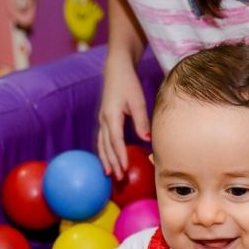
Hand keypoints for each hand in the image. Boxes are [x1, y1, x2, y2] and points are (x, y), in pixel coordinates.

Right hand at [97, 59, 150, 179]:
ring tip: (110, 174)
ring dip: (106, 160)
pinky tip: (108, 160)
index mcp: (111, 115)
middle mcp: (104, 120)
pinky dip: (104, 152)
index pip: (116, 140)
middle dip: (113, 162)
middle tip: (118, 178)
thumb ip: (141, 120)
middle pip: (107, 146)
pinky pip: (102, 140)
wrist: (116, 69)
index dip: (120, 155)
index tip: (124, 168)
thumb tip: (147, 139)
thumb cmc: (128, 83)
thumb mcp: (137, 101)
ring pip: (102, 144)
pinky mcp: (104, 120)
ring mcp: (102, 120)